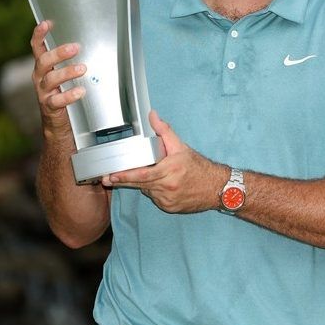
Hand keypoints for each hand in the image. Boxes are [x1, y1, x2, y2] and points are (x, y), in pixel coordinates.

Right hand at [30, 20, 85, 139]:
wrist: (58, 123)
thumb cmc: (63, 94)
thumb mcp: (64, 75)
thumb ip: (71, 62)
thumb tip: (92, 43)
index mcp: (43, 67)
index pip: (37, 47)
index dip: (39, 35)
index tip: (47, 23)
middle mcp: (40, 77)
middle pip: (44, 61)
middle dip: (59, 53)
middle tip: (75, 47)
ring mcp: (43, 92)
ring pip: (51, 79)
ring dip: (67, 72)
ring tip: (82, 68)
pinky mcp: (49, 107)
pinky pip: (57, 100)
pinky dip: (69, 95)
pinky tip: (80, 92)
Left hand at [103, 111, 227, 213]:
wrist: (217, 187)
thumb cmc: (199, 167)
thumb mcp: (181, 147)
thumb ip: (164, 131)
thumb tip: (152, 116)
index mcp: (169, 170)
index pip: (141, 175)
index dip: (124, 176)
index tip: (111, 175)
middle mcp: (167, 187)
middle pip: (140, 185)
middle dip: (123, 181)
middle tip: (107, 179)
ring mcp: (168, 200)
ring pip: (147, 191)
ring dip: (143, 184)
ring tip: (151, 175)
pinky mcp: (170, 208)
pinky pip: (155, 199)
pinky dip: (154, 191)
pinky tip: (161, 185)